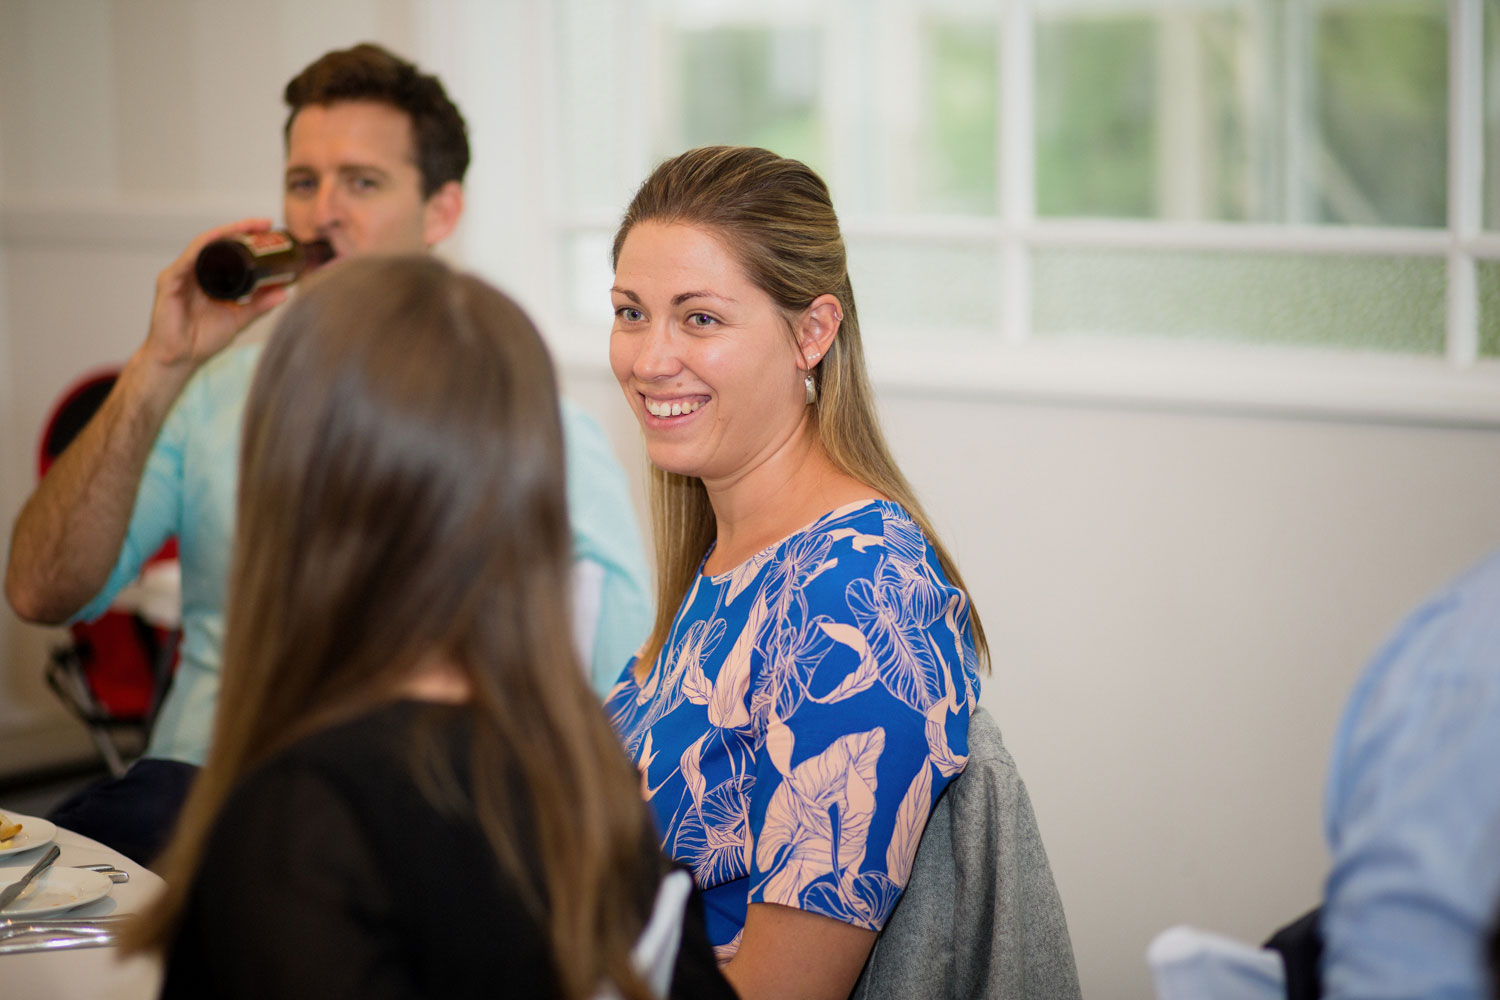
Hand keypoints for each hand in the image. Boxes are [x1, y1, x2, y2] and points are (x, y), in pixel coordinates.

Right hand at [141, 218, 290, 373]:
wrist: (181, 359)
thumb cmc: (203, 339)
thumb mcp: (239, 319)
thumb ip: (259, 305)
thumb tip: (285, 292)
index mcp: (209, 277)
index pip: (227, 249)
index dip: (246, 236)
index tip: (269, 228)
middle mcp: (193, 271)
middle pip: (217, 242)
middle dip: (240, 229)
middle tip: (265, 223)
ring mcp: (180, 274)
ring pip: (203, 245)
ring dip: (226, 233)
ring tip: (248, 227)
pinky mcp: (169, 282)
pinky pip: (187, 259)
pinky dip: (202, 248)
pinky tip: (217, 239)